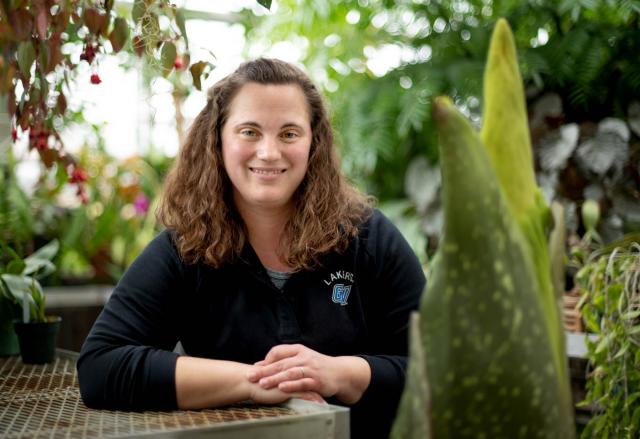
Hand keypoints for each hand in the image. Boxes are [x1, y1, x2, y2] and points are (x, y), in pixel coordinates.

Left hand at [247, 344, 370, 403]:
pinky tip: (282, 388)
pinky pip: (302, 383)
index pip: (279, 351)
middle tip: (251, 376)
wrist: (340, 373)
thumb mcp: (302, 358)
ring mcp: (311, 369)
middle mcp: (305, 357)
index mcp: (299, 350)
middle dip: (265, 370)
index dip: (266, 359)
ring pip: (290, 373)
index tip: (255, 368)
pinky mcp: (317, 381)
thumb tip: (259, 364)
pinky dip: (292, 385)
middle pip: (281, 363)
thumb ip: (283, 359)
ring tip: (262, 384)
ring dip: (275, 378)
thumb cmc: (317, 366)